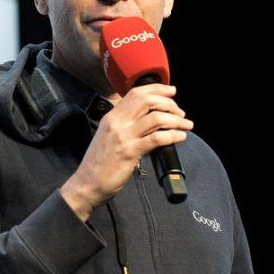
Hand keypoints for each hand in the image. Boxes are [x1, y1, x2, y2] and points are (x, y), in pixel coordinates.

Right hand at [60, 83, 193, 220]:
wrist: (87, 184)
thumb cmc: (99, 163)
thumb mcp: (108, 136)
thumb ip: (124, 125)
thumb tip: (148, 119)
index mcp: (112, 116)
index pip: (136, 93)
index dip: (157, 89)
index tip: (172, 91)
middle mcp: (117, 122)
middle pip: (147, 100)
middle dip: (169, 103)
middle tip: (180, 112)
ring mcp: (123, 136)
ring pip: (156, 118)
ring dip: (176, 120)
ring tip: (186, 125)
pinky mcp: (130, 152)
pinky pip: (157, 139)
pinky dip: (173, 135)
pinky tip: (180, 137)